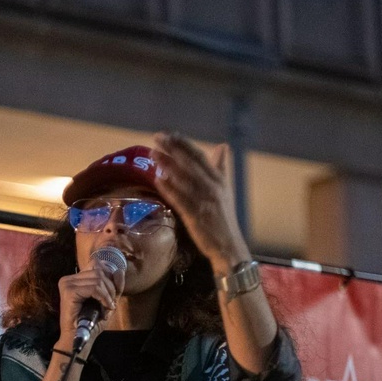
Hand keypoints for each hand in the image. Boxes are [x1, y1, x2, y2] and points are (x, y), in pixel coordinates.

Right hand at [55, 263, 122, 351]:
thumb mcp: (108, 301)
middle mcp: (69, 278)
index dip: (109, 277)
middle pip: (99, 271)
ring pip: (98, 279)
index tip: (111, 295)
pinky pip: (94, 288)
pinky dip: (104, 297)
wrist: (78, 337)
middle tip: (110, 304)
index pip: (97, 265)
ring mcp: (67, 283)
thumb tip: (120, 271)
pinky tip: (105, 307)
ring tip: (107, 307)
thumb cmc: (91, 322)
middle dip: (110, 287)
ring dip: (108, 294)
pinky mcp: (69, 291)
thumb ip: (114, 286)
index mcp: (76, 278)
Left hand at [152, 132, 250, 273]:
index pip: (200, 157)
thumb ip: (221, 168)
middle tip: (158, 138)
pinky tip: (158, 179)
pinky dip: (169, 188)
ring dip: (167, 165)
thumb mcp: (225, 189)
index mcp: (219, 180)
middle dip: (173, 149)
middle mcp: (213, 187)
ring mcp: (204, 201)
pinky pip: (179, 199)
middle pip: (190, 163)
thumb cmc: (223, 218)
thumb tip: (222, 146)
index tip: (171, 135)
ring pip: (183, 179)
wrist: (228, 246)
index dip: (185, 144)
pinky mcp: (195, 215)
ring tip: (153, 154)